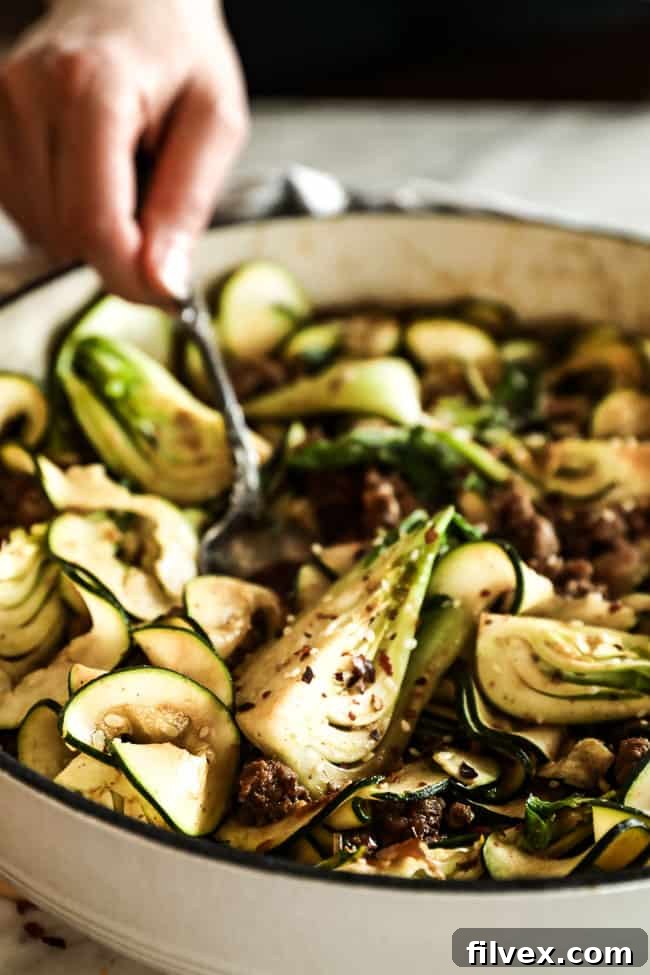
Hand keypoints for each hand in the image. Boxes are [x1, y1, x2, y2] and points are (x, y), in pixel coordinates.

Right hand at [0, 0, 248, 302]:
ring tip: (121, 175)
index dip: (130, 276)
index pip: (93, 222)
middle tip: (153, 204)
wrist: (133, 0)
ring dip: (90, 229)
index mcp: (91, 88)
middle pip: (66, 233)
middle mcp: (28, 93)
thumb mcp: (216, 123)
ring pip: (42, 232)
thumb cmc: (181, 57)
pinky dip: (63, 214)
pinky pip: (24, 214)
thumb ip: (187, 203)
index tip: (166, 292)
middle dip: (118, 247)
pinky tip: (88, 174)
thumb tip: (162, 283)